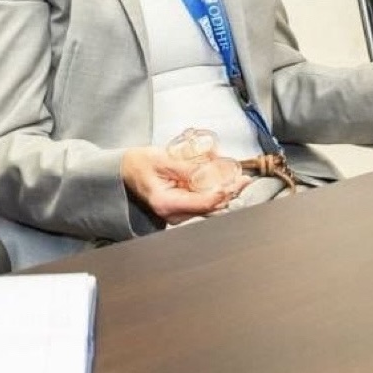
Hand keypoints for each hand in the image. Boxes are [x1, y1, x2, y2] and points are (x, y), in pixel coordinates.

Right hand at [121, 146, 246, 223]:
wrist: (127, 171)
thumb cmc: (140, 164)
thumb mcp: (163, 159)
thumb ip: (187, 167)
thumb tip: (211, 170)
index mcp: (166, 203)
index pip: (202, 204)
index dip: (222, 193)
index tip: (236, 182)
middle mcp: (174, 213)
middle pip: (210, 208)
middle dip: (230, 193)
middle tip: (245, 180)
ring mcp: (178, 213)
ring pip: (210, 207)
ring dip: (226, 192)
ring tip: (240, 179)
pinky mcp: (183, 208)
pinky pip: (204, 202)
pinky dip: (217, 191)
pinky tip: (227, 180)